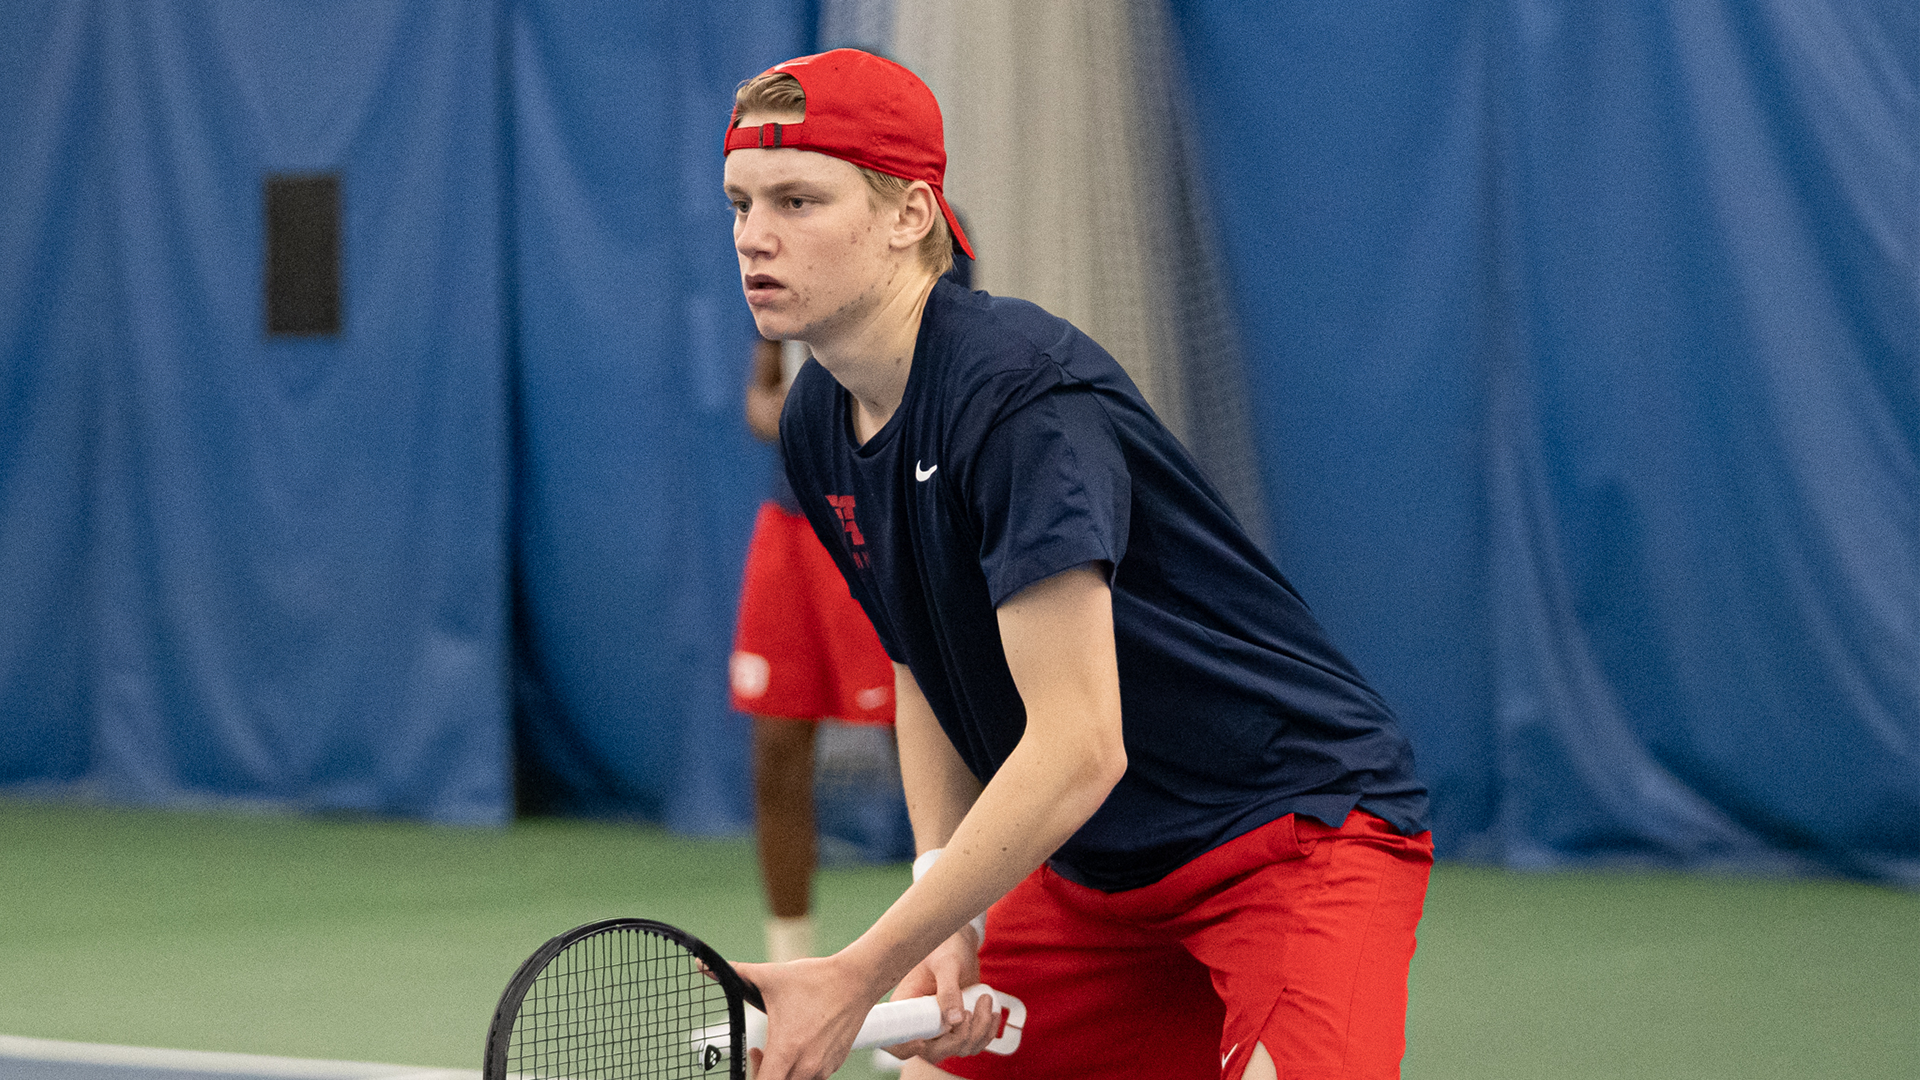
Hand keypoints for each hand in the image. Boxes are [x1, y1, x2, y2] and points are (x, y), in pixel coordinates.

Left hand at [734, 955, 881, 1079]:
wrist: (856, 980)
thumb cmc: (815, 979)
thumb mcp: (771, 976)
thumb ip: (736, 973)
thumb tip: (702, 965)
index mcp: (787, 1049)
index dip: (750, 1076)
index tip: (748, 1058)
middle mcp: (807, 1065)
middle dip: (762, 1076)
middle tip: (757, 1052)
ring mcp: (823, 1068)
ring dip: (782, 1074)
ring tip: (777, 1049)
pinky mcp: (835, 1064)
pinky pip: (813, 1078)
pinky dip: (800, 1070)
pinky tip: (799, 1047)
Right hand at [876, 927, 999, 1064]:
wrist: (960, 941)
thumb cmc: (946, 946)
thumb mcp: (946, 964)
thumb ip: (949, 990)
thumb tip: (954, 1021)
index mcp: (905, 1005)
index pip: (896, 1040)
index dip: (906, 1048)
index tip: (925, 1040)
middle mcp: (921, 1021)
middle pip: (933, 1052)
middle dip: (957, 1039)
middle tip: (970, 1011)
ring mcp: (941, 1026)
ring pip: (958, 1049)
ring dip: (978, 1032)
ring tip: (985, 1000)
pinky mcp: (959, 1026)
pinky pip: (973, 1042)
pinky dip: (987, 1032)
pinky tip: (993, 1011)